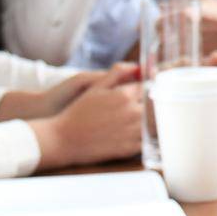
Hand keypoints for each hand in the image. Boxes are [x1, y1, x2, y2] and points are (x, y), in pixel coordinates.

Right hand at [28, 66, 143, 168]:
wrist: (63, 139)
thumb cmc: (77, 111)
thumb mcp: (94, 86)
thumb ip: (117, 73)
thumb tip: (137, 66)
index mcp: (125, 95)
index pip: (147, 87)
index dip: (146, 88)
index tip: (143, 91)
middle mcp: (132, 113)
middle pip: (154, 105)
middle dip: (151, 104)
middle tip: (146, 105)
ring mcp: (131, 132)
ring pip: (154, 124)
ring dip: (152, 120)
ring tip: (143, 119)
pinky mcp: (128, 149)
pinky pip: (146, 141)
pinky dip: (145, 137)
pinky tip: (137, 134)